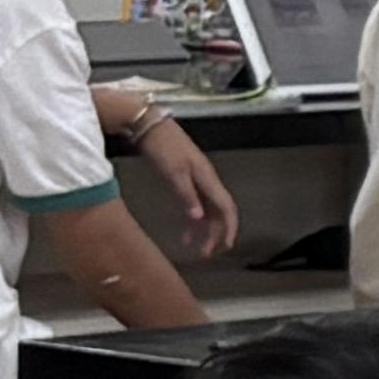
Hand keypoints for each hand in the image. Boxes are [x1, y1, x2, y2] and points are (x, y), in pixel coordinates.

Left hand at [130, 107, 237, 259]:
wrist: (149, 125)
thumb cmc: (162, 147)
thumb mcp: (173, 172)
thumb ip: (187, 195)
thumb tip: (199, 218)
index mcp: (208, 179)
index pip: (226, 208)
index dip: (229, 227)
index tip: (225, 245)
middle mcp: (207, 181)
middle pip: (218, 212)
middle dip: (214, 233)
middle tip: (205, 253)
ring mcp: (197, 180)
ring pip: (207, 210)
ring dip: (203, 229)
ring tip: (194, 246)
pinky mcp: (186, 179)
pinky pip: (195, 204)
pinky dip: (192, 219)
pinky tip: (184, 230)